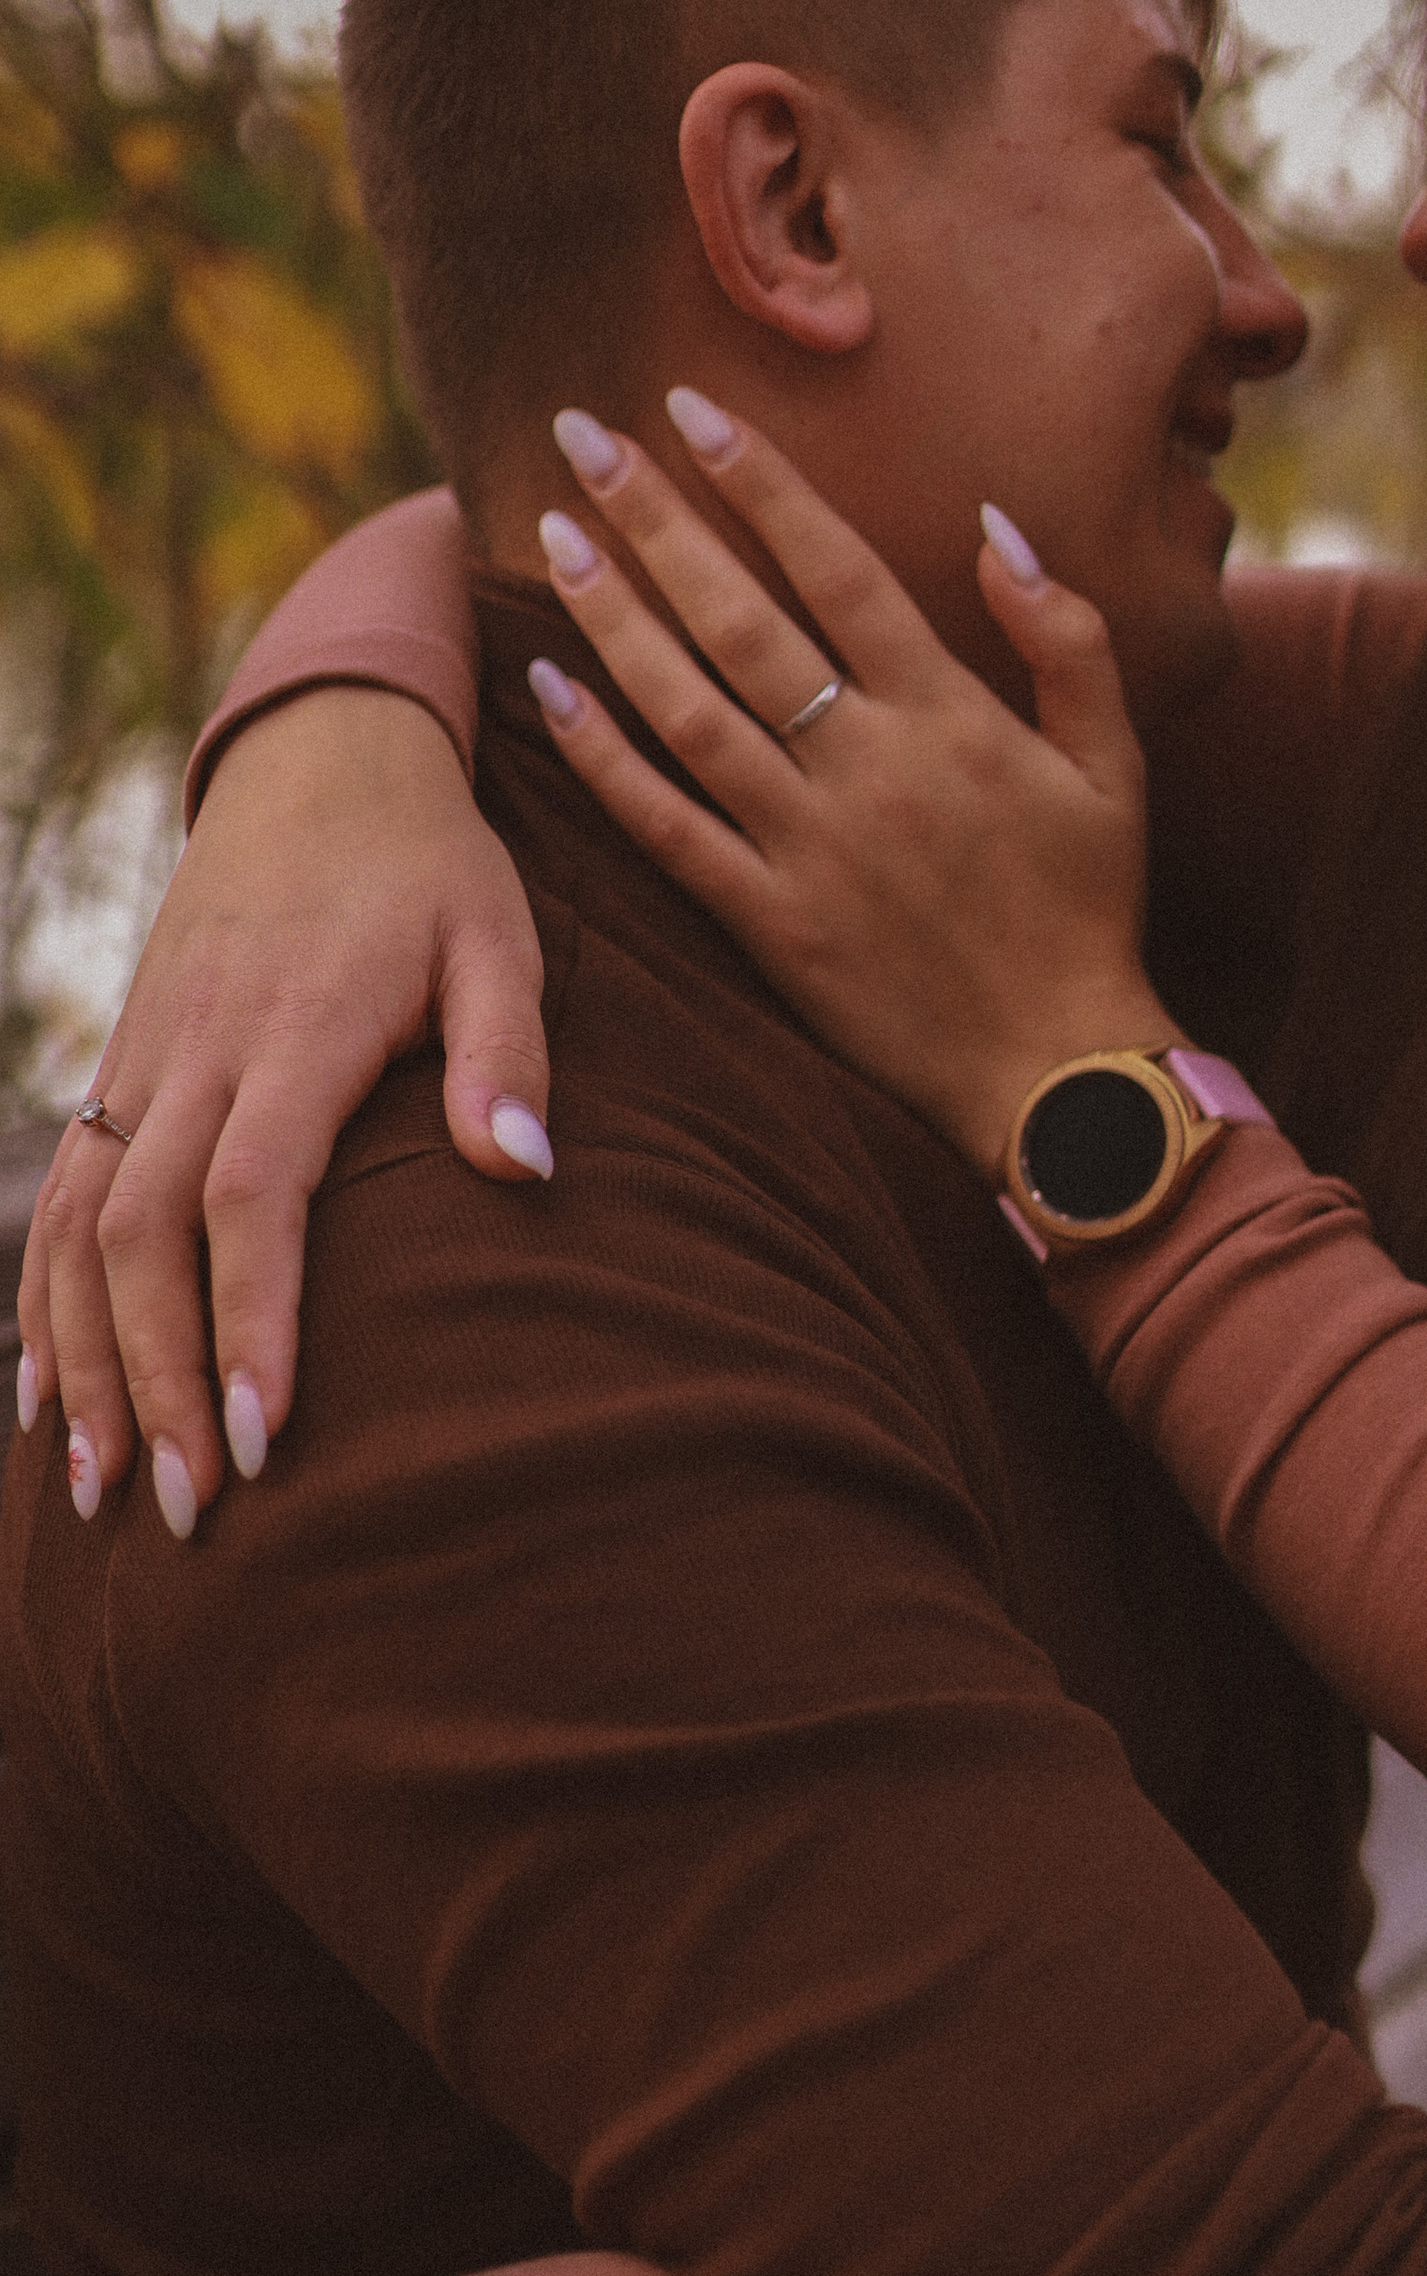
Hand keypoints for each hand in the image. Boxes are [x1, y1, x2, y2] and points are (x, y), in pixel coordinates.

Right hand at [15, 688, 551, 1535]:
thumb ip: (510, 1053)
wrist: (320, 767)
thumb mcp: (501, 938)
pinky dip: (40, 1303)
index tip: (262, 1438)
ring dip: (84, 1364)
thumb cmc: (434, 873)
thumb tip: (527, 1170)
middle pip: (143, 1234)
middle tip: (189, 1509)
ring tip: (104, 1492)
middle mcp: (198, 1051)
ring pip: (79, 1228)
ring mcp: (144, 1060)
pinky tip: (46, 1402)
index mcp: (298, 1028)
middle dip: (156, 1379)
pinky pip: (57, 1198)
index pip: (250, 1195)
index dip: (246, 1320)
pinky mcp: (120, 1068)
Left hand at [533, 396, 1161, 1177]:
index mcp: (952, 717)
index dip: (760, 482)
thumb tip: (998, 527)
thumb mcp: (1116, 766)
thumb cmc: (1093, 913)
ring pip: (688, 710)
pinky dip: (604, 759)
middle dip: (656, 518)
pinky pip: (668, 830)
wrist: (1063, 1077)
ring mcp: (811, 848)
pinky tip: (549, 690)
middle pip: (741, 620)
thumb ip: (1068, 638)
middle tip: (581, 436)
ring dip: (613, 617)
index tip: (691, 407)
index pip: (837, 569)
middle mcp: (870, 769)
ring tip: (553, 536)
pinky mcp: (771, 926)